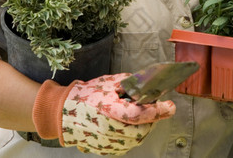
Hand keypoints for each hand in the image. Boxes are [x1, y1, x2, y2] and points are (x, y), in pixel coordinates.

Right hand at [32, 73, 175, 155]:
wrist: (62, 114)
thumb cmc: (85, 96)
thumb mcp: (108, 83)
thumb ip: (129, 83)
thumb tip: (147, 83)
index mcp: (108, 110)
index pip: (139, 113)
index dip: (157, 110)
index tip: (170, 106)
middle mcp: (107, 129)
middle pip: (141, 129)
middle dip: (151, 119)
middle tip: (154, 109)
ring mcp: (106, 142)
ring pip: (136, 138)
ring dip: (143, 127)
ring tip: (137, 116)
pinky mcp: (105, 150)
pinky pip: (127, 145)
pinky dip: (132, 135)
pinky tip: (127, 125)